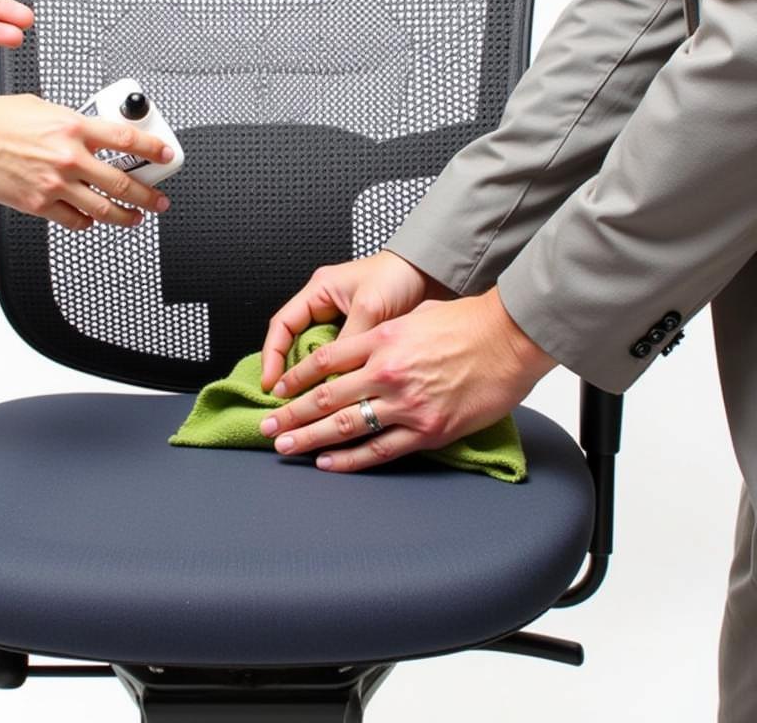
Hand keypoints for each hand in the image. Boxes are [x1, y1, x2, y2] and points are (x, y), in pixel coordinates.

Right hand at [0, 94, 174, 228]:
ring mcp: (55, 184)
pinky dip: (87, 222)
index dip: (154, 149)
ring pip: (103, 209)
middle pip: (123, 182)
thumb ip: (73, 123)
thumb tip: (93, 132)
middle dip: (149, 196)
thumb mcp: (44, 108)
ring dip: (125, 216)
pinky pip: (74, 220)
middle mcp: (69, 157)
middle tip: (159, 201)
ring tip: (134, 218)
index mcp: (74, 127)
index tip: (167, 155)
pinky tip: (91, 219)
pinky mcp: (38, 204)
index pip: (127, 140)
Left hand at [258, 288, 557, 472]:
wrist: (509, 339)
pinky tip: (327, 463)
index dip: (296, 377)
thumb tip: (358, 349)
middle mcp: (387, 371)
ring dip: (309, 439)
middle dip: (291, 414)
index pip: (324, 361)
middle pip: (326, 397)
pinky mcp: (428, 429)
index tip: (279, 390)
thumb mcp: (414, 316)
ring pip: (345, 426)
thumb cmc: (468, 323)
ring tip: (285, 446)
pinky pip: (380, 449)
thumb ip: (383, 335)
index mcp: (381, 339)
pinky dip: (350, 459)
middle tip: (268, 425)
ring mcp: (406, 404)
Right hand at [260, 250, 452, 390]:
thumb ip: (349, 340)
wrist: (430, 272)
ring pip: (314, 355)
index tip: (272, 383)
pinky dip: (334, 376)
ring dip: (310, 378)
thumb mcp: (370, 307)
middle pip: (294, 343)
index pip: (282, 325)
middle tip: (285, 401)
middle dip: (287, 372)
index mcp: (318, 291)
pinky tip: (335, 394)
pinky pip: (337, 360)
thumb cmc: (398, 277)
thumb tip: (334, 378)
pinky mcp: (357, 334)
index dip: (273, 355)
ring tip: (305, 403)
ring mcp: (339, 320)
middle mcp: (323, 306)